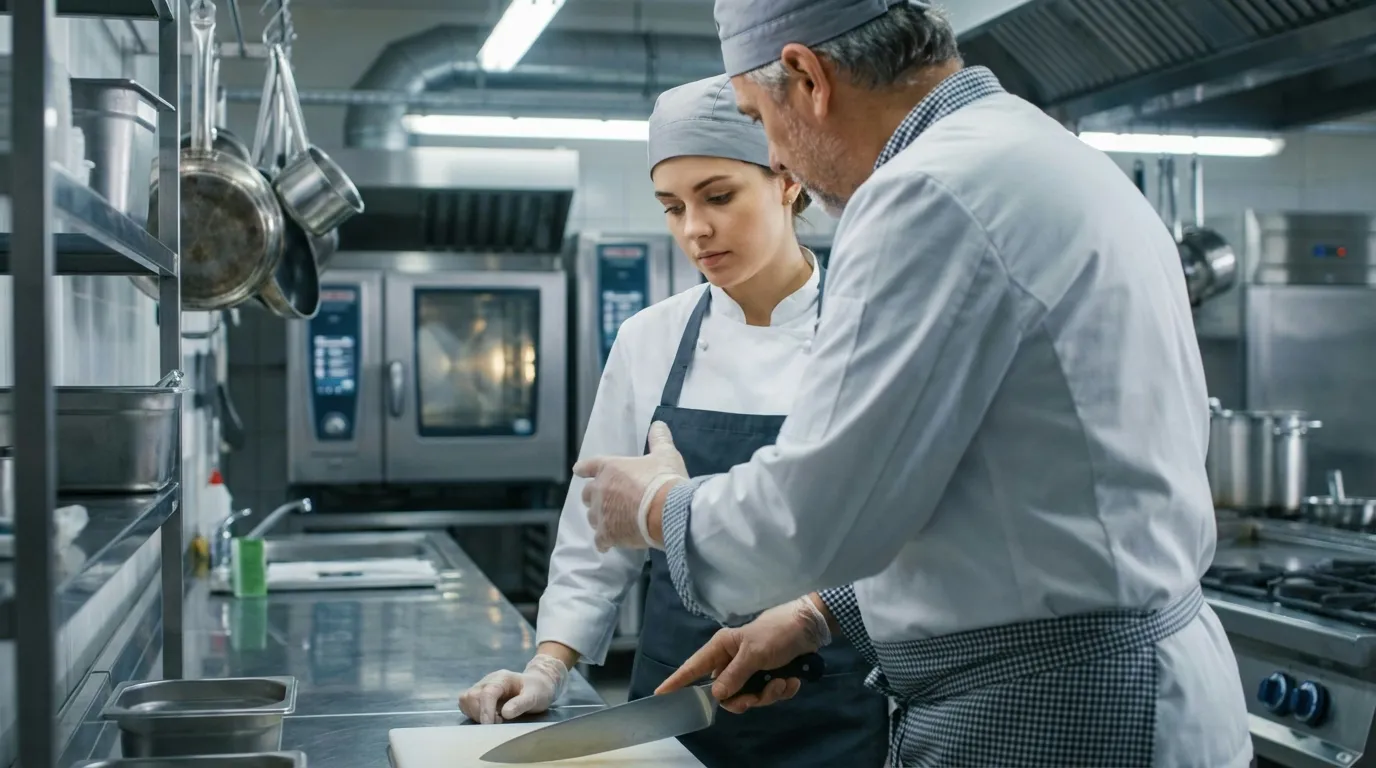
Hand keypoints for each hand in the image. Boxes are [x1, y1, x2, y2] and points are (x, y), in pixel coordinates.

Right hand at [458, 654, 567, 723]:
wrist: (537, 684)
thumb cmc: (537, 690)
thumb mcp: (535, 697)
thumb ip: (521, 704)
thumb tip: (505, 713)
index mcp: (502, 678)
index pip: (488, 693)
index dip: (486, 710)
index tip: (489, 725)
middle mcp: (488, 680)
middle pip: (472, 696)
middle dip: (481, 714)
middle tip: (498, 722)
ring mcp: (482, 686)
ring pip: (466, 700)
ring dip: (476, 714)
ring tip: (494, 719)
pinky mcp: (478, 695)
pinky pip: (466, 704)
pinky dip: (473, 713)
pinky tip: (488, 717)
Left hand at [573, 421, 687, 551]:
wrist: (668, 510)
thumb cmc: (664, 479)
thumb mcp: (666, 454)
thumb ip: (659, 439)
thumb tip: (658, 425)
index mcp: (610, 468)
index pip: (589, 466)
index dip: (584, 469)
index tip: (578, 471)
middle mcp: (600, 490)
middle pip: (586, 495)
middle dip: (593, 497)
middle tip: (605, 500)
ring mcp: (602, 514)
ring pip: (592, 517)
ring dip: (599, 518)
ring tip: (610, 521)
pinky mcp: (608, 534)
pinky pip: (599, 540)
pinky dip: (604, 541)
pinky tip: (608, 543)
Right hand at [654, 597, 831, 713]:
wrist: (809, 628)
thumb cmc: (776, 633)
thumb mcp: (754, 654)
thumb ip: (734, 675)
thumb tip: (716, 695)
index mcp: (722, 648)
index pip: (694, 667)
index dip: (677, 681)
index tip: (660, 695)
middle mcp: (732, 660)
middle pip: (726, 693)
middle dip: (744, 699)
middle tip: (754, 699)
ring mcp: (750, 670)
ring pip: (749, 697)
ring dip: (767, 694)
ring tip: (782, 682)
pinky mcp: (768, 676)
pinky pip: (768, 694)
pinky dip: (781, 690)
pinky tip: (791, 680)